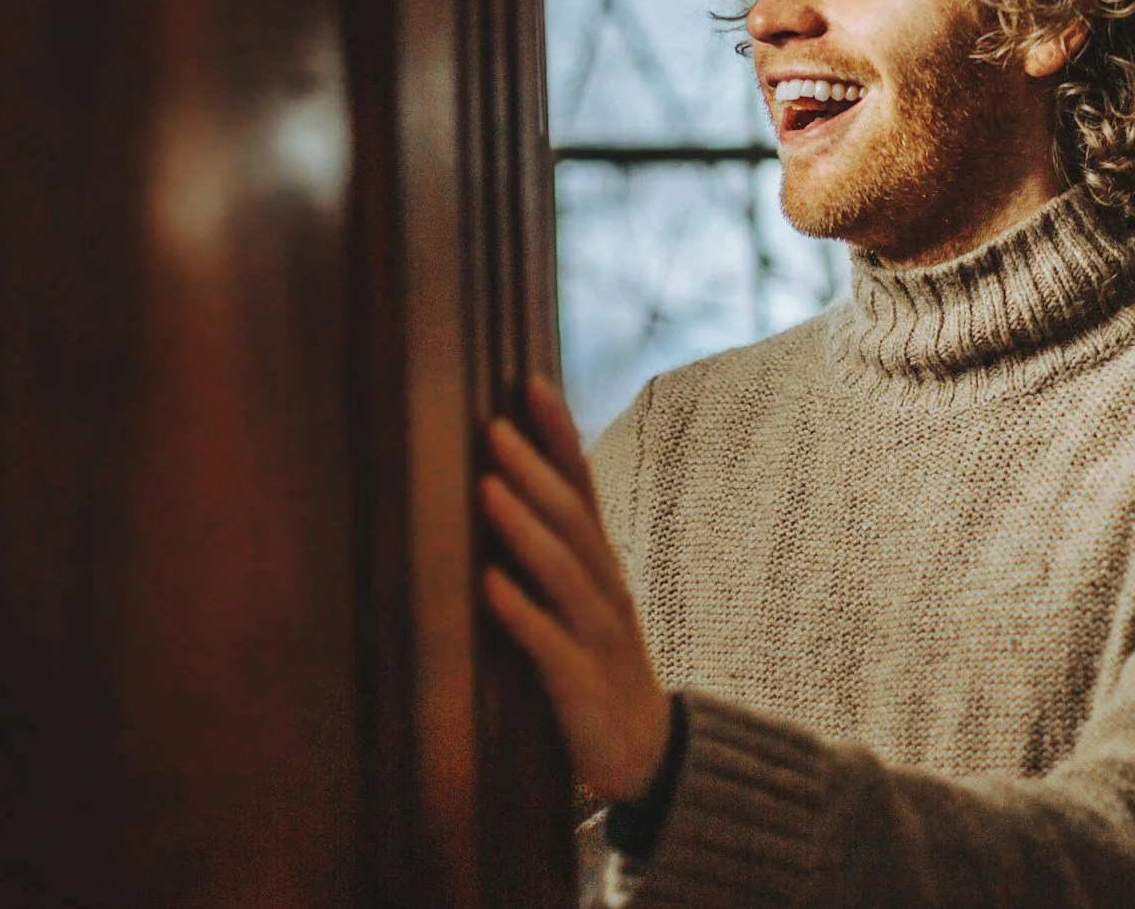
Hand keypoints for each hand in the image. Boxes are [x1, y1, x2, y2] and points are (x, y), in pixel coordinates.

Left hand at [479, 375, 671, 801]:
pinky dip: (521, 612)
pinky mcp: (582, 683)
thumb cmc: (598, 665)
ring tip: (487, 489)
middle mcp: (604, 588)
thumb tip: (500, 487)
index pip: (582, 485)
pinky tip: (489, 587)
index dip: (559, 435)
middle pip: (572, 519)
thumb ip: (552, 550)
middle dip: (534, 471)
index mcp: (600, 564)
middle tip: (494, 428)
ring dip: (523, 529)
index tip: (529, 382)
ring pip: (563, 572)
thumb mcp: (581, 600)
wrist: (648, 753)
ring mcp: (598, 634)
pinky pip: (549, 644)